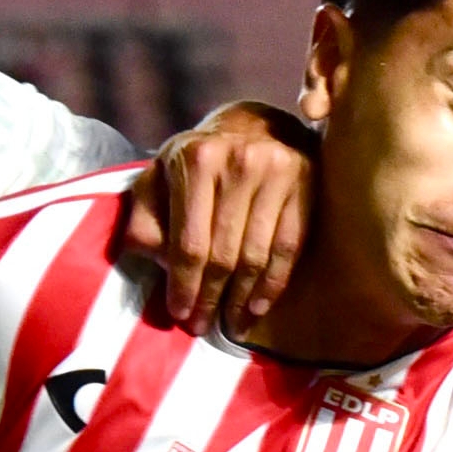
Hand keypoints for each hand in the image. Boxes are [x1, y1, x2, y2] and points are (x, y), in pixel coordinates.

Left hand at [120, 101, 314, 334]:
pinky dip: (274, 283)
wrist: (250, 125)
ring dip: (241, 299)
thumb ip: (146, 218)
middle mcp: (239, 161)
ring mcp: (277, 171)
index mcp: (196, 160)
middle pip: (224, 254)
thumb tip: (155, 265)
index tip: (180, 314)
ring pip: (257, 255)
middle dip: (210, 298)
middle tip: (202, 325)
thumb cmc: (196, 162)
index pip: (190, 242)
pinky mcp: (306, 182)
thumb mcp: (158, 178)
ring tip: (230, 324)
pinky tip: (259, 306)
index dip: (184, 285)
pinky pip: (289, 247)